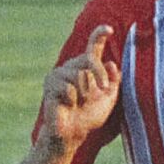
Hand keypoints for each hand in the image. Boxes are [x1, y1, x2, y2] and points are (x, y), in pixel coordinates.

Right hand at [42, 25, 121, 147]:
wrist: (73, 134)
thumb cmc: (89, 116)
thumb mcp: (109, 99)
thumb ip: (113, 81)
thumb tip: (111, 63)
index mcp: (86, 68)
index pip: (93, 47)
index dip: (100, 35)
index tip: (110, 29)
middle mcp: (71, 67)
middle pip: (89, 59)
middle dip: (100, 74)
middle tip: (104, 88)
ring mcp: (59, 75)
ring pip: (79, 73)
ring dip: (84, 91)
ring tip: (79, 103)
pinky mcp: (50, 86)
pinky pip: (68, 87)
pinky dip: (72, 99)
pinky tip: (68, 106)